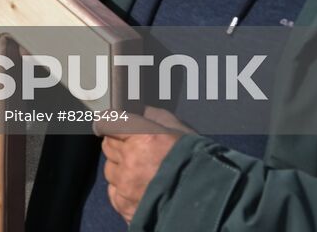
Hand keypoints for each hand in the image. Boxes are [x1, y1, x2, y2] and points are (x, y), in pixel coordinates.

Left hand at [96, 106, 191, 221]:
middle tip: (134, 149)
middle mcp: (131, 160)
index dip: (108, 122)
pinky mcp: (126, 206)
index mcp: (143, 137)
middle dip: (118, 145)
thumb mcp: (178, 129)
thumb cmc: (196, 162)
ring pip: (110, 169)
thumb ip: (154, 117)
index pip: (108, 122)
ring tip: (142, 172)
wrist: (208, 199)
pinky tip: (139, 188)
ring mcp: (127, 185)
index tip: (108, 124)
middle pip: (108, 145)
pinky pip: (113, 192)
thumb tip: (138, 111)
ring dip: (120, 168)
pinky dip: (122, 190)